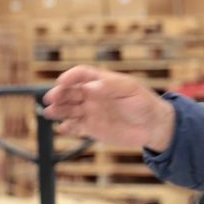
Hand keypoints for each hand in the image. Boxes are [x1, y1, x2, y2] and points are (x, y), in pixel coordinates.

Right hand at [42, 65, 175, 150]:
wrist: (153, 126)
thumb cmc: (144, 103)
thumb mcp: (132, 90)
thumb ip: (112, 86)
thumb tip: (90, 86)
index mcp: (102, 82)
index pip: (81, 74)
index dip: (70, 76)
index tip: (62, 81)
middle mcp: (92, 95)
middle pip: (70, 91)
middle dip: (59, 93)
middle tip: (52, 98)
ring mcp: (91, 112)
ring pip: (68, 109)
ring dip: (58, 110)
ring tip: (50, 112)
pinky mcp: (92, 128)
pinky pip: (75, 127)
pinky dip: (67, 127)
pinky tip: (63, 128)